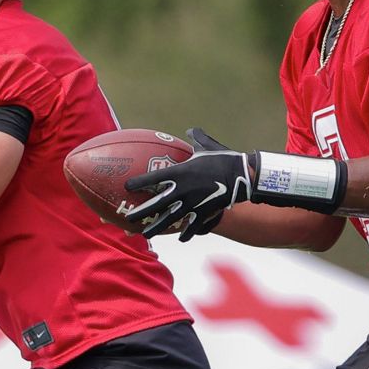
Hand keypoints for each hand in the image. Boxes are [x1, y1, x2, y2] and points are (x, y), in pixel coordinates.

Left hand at [124, 128, 251, 240]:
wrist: (241, 175)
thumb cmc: (223, 158)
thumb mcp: (208, 146)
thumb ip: (197, 139)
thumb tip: (191, 130)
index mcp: (180, 172)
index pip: (153, 178)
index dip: (138, 183)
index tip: (127, 187)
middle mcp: (182, 190)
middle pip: (156, 204)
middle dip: (141, 212)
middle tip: (128, 219)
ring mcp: (192, 203)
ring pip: (169, 219)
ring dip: (156, 227)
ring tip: (145, 234)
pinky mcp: (204, 212)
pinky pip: (192, 225)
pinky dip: (186, 233)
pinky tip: (181, 238)